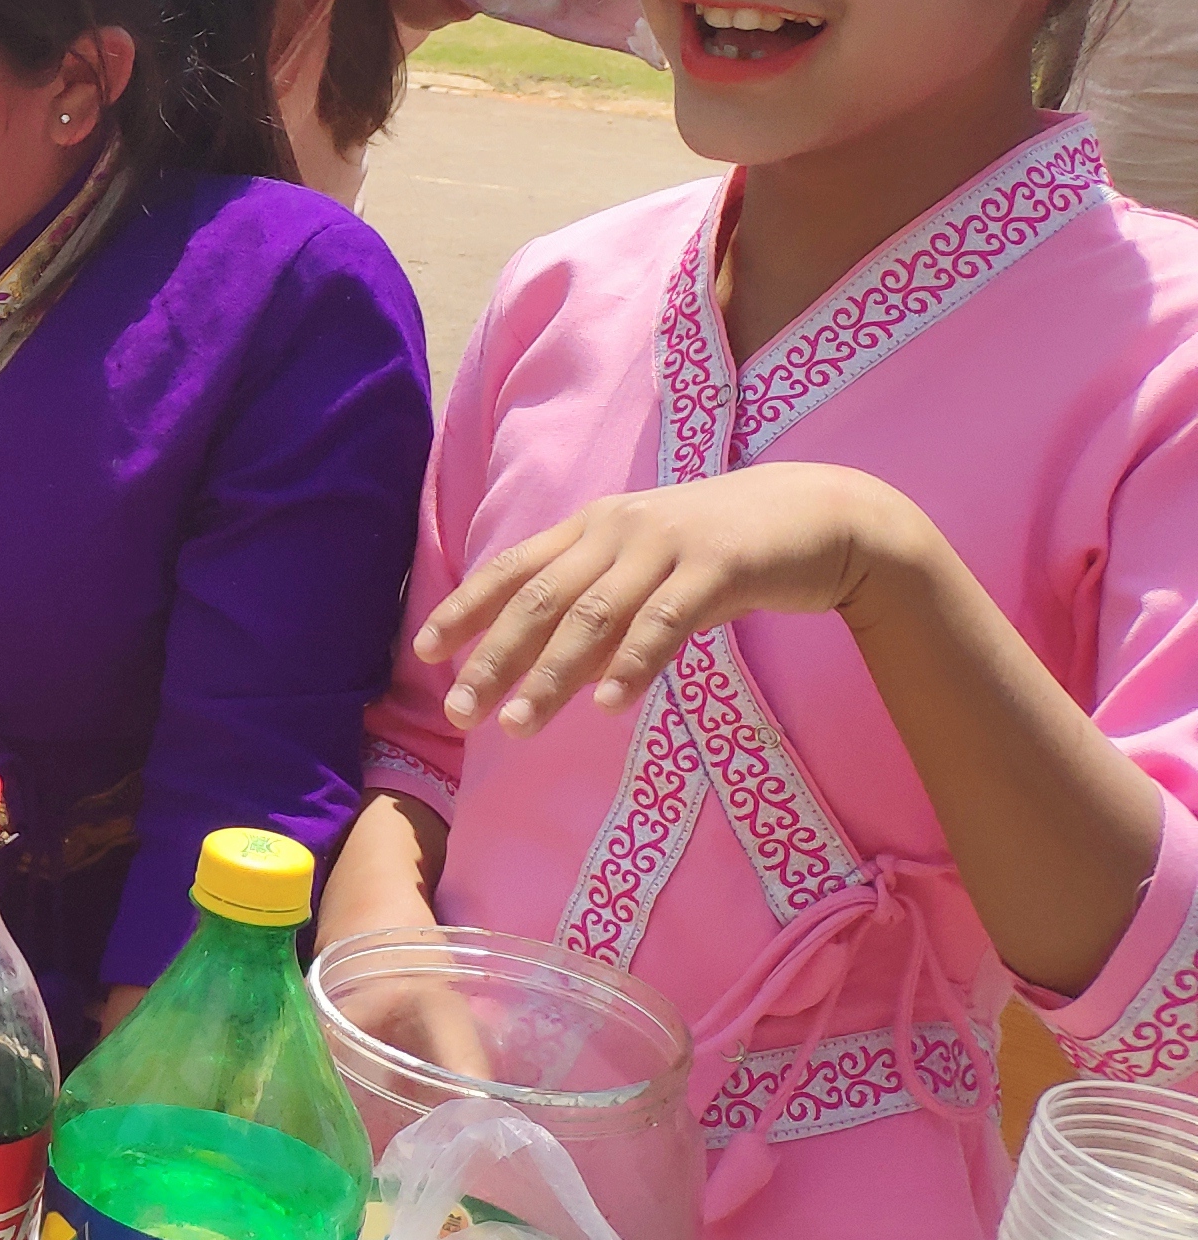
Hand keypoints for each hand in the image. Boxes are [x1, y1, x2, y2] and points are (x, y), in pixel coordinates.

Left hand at [416, 462, 913, 736]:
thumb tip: (541, 660)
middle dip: (493, 657)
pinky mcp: (718, 567)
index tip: (423, 653)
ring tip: (519, 725)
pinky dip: (633, 664)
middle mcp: (617, 530)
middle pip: (539, 599)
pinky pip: (665, 621)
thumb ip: (595, 601)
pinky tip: (608, 704)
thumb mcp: (644, 562)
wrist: (816, 514)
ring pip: (593, 616)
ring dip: (551, 675)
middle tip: (459, 713)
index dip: (465, 609)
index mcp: (591, 526)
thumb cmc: (717, 548)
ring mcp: (666, 545)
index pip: (511, 568)